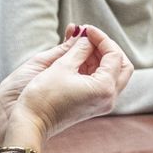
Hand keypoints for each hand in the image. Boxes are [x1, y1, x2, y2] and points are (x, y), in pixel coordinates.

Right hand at [2, 25, 133, 146]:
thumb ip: (79, 48)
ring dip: (101, 57)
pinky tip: (79, 57)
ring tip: (81, 45)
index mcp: (104, 88)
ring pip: (114, 73)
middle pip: (121, 65)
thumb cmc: (43, 95)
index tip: (86, 29)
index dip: (101, 38)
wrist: (31, 123)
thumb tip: (87, 37)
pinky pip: (103, 82)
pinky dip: (95, 68)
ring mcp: (102, 103)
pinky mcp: (93, 105)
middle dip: (108, 48)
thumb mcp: (62, 66)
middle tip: (90, 37)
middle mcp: (109, 98)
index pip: (114, 55)